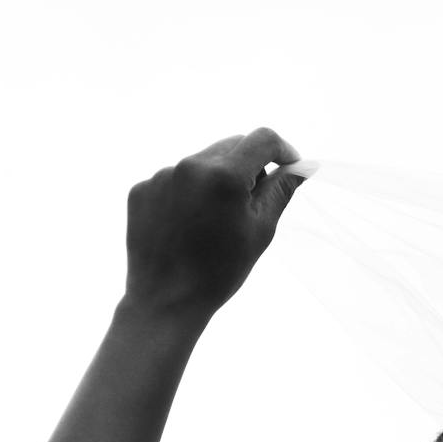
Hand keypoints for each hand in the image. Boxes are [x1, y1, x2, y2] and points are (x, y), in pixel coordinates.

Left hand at [124, 128, 309, 319]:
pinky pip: (175, 179)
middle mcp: (190, 166)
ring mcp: (161, 176)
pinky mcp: (141, 190)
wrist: (165, 302)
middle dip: (250, 166)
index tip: (289, 166)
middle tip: (254, 200)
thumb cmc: (220, 272)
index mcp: (224, 175)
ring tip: (215, 221)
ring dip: (217, 179)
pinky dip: (188, 193)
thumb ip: (280, 191)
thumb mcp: (260, 232)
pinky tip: (189, 225)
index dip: (282, 149)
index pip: (262, 139)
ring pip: (202, 162)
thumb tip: (300, 168)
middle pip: (232, 146)